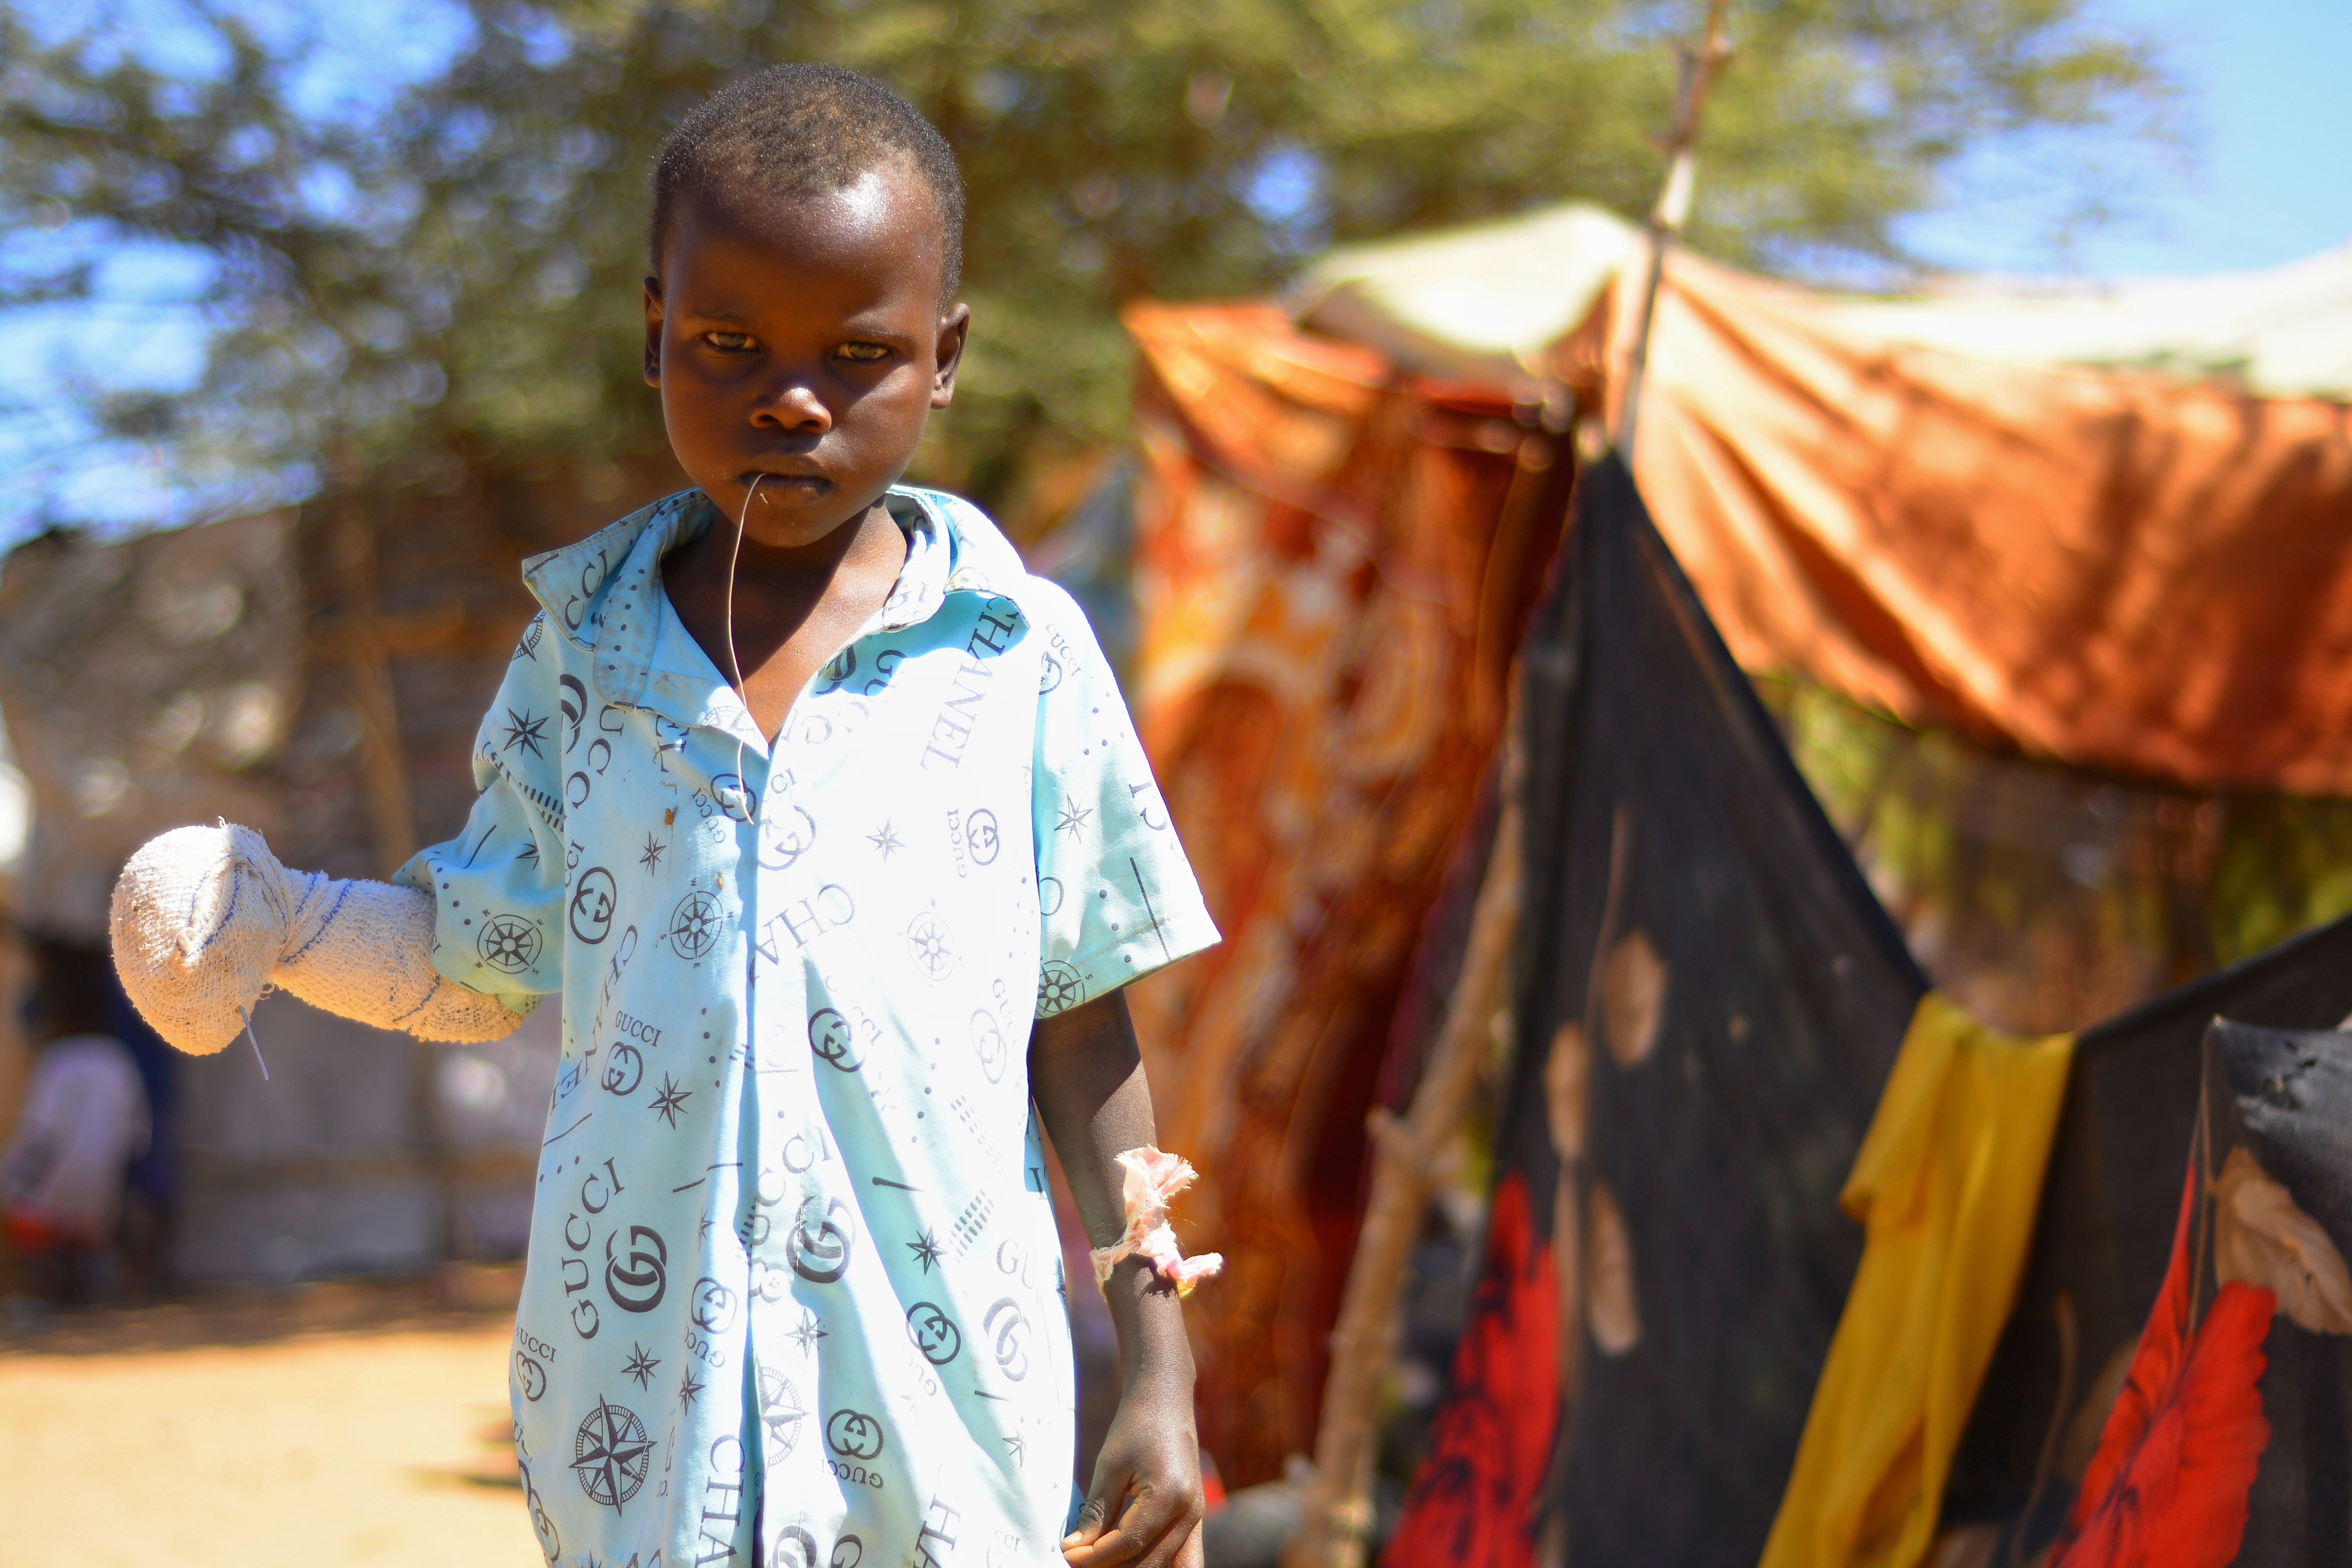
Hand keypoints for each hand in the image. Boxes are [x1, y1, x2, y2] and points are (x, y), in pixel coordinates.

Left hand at [1062, 1374, 1206, 1567]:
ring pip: (1168, 1567)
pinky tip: (1128, 1563)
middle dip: (1110, 1567)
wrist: (1165, 1397)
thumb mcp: (1109, 1465)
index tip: (1067, 1554)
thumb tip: (1074, 1549)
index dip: (1094, 1557)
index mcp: (1170, 1495)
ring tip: (1101, 1561)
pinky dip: (1156, 1565)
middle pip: (1148, 1563)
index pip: (1127, 1544)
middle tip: (1079, 1560)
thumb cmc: (1136, 1424)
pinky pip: (1183, 1559)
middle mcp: (1191, 1512)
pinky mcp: (1194, 1518)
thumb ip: (1095, 1512)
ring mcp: (1197, 1517)